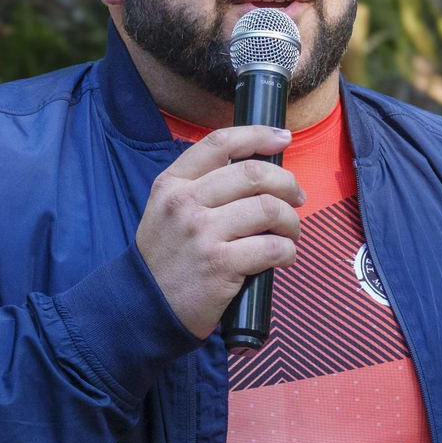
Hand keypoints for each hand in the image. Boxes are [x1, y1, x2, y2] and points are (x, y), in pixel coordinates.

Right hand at [137, 125, 303, 338]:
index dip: (257, 135)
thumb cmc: (166, 259)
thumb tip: (257, 173)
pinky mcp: (220, 264)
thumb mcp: (167, 211)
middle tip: (296, 198)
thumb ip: (201, 187)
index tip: (282, 139)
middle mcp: (185, 203)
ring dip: (291, 221)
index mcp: (172, 184)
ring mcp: (202, 233)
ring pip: (268, 209)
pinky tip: (283, 257)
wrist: (145, 306)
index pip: (220, 144)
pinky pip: (272, 247)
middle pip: (252, 174)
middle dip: (286, 183)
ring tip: (290, 233)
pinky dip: (287, 251)